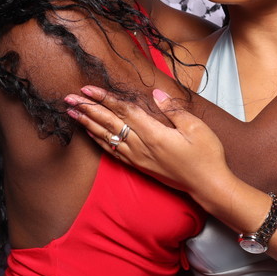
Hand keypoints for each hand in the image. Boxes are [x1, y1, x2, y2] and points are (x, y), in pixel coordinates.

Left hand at [64, 86, 230, 195]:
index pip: (124, 111)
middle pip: (110, 123)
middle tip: (69, 98)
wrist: (208, 185)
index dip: (105, 98)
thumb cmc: (206, 155)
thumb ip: (173, 110)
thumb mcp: (196, 127)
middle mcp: (141, 146)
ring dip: (88, 124)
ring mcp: (138, 158)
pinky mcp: (139, 166)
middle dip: (88, 109)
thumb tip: (155, 94)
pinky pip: (114, 151)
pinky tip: (90, 134)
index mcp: (154, 134)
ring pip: (107, 137)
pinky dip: (99, 141)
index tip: (87, 89)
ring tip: (72, 113)